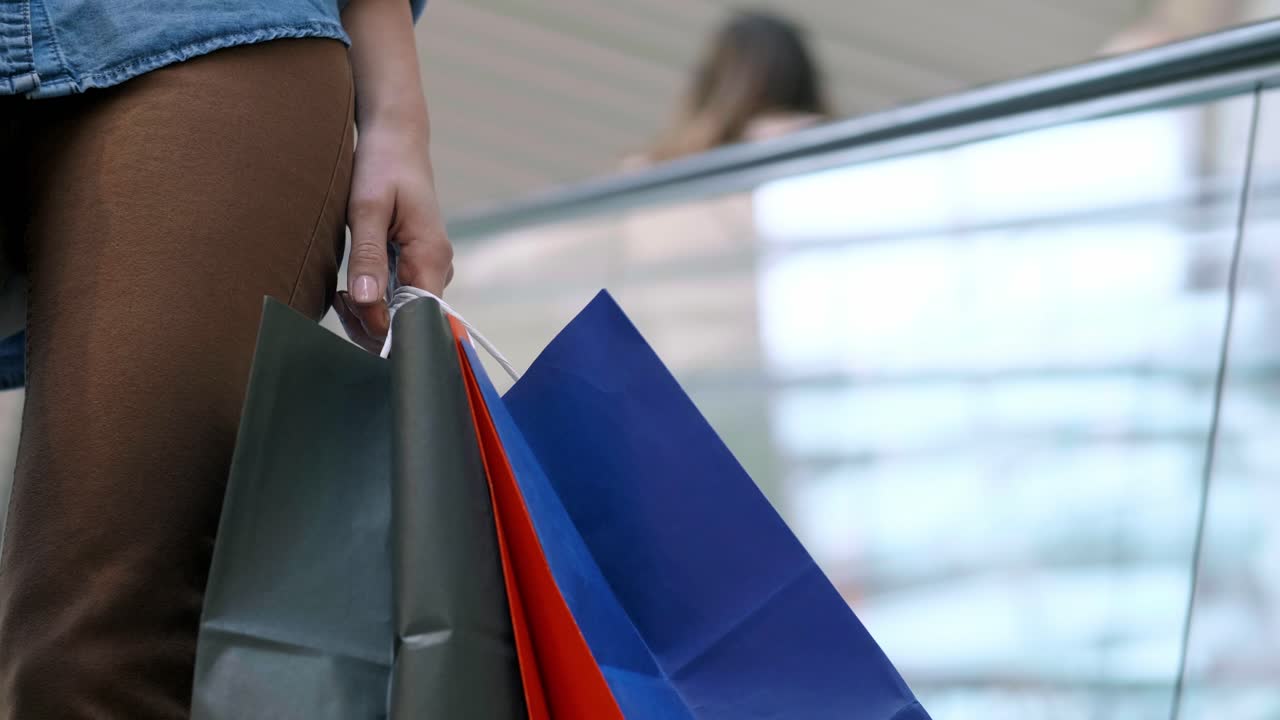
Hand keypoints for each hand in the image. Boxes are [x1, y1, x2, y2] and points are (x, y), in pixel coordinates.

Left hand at [334, 120, 452, 351]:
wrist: (396, 139)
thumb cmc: (382, 165)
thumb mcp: (367, 208)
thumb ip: (368, 256)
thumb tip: (367, 301)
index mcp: (431, 255)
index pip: (417, 316)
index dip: (384, 324)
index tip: (349, 305)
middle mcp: (437, 267)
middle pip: (409, 321)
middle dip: (370, 322)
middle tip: (339, 297)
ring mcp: (429, 268)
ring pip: (402, 314)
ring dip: (368, 314)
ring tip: (340, 293)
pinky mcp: (417, 266)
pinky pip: (399, 299)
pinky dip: (373, 302)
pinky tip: (350, 289)